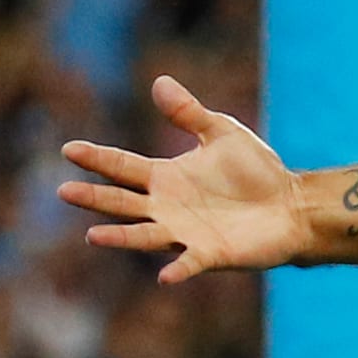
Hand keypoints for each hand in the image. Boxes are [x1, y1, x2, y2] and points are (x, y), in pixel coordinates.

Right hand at [59, 76, 307, 283]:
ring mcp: (185, 233)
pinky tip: (164, 276)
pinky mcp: (210, 254)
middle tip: (65, 191)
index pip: (123, 166)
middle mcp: (167, 207)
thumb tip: (159, 81)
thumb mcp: (223, 134)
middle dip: (95, 197)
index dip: (97, 158)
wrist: (292, 205)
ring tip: (93, 235)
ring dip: (121, 237)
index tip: (69, 149)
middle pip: (122, 202)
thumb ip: (190, 114)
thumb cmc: (256, 172)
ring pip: (144, 236)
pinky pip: (189, 264)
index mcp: (165, 177)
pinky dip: (178, 270)